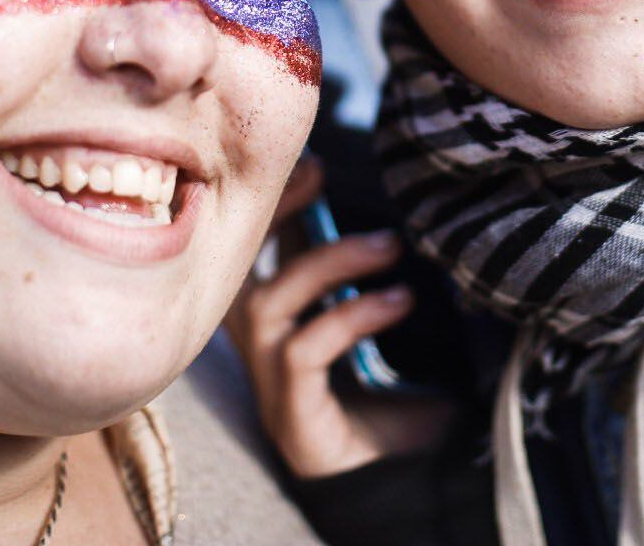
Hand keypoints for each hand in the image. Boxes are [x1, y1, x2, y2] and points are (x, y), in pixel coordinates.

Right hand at [226, 159, 456, 478]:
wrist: (404, 484)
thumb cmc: (397, 402)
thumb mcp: (390, 323)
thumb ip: (381, 275)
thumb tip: (409, 208)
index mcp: (283, 319)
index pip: (258, 247)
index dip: (274, 199)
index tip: (313, 159)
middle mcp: (262, 345)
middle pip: (233, 267)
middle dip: (269, 212)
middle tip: (321, 172)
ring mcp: (269, 380)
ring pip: (265, 303)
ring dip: (327, 263)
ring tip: (392, 245)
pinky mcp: (292, 412)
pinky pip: (303, 350)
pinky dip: (349, 316)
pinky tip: (399, 302)